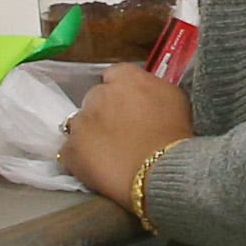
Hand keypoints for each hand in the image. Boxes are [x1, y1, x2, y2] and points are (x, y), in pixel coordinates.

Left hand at [58, 67, 190, 225]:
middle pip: (94, 98)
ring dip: (90, 133)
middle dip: (103, 112)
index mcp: (125, 78)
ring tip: (107, 152)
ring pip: (79, 123)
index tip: (128, 105)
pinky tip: (95, 167)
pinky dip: (79, 157)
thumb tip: (142, 90)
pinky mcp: (70, 149)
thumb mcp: (175, 98)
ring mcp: (80, 122)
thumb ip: (152, 87)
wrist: (162, 171)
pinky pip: (69, 150)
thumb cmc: (175, 135)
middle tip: (120, 131)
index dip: (120, 91)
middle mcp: (98, 95)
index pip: (114, 74)